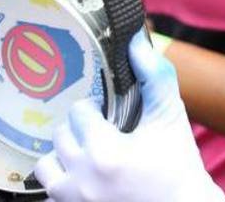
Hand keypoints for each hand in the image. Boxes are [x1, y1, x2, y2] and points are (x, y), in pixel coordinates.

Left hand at [34, 32, 224, 201]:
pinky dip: (62, 184)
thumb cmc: (178, 165)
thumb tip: (136, 39)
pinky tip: (83, 178)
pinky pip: (49, 197)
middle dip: (80, 130)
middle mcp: (82, 180)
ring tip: (87, 156)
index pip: (79, 112)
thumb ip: (155, 74)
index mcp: (103, 152)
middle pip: (60, 137)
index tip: (111, 116)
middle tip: (103, 134)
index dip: (96, 110)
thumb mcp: (170, 115)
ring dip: (62, 158)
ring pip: (46, 168)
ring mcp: (75, 201)